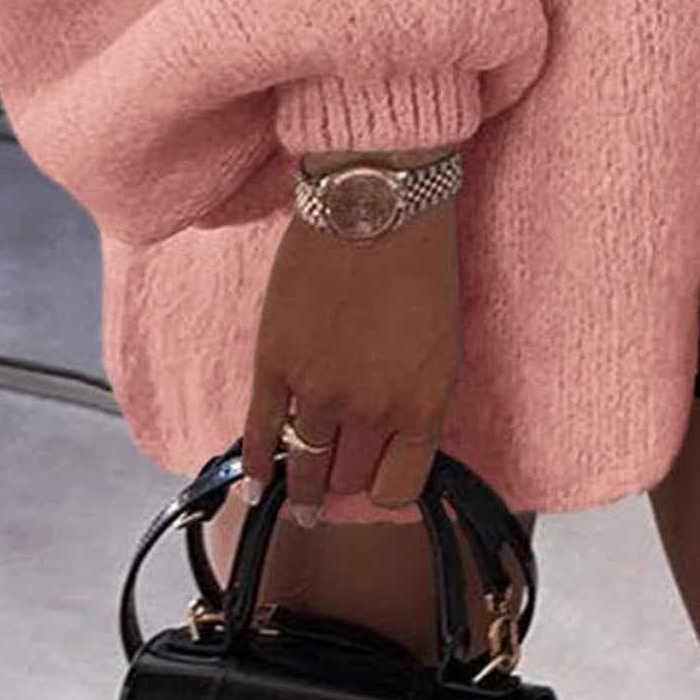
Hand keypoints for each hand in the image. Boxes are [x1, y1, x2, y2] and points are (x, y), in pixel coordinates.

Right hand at [240, 170, 462, 524]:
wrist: (377, 202)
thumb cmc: (421, 261)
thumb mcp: (443, 340)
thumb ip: (419, 397)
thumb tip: (395, 441)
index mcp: (423, 401)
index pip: (400, 486)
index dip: (386, 490)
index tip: (375, 485)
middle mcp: (373, 407)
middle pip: (349, 478)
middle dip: (345, 479)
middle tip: (334, 478)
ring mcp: (319, 390)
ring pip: (305, 465)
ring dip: (302, 483)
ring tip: (299, 497)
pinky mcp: (274, 364)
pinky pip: (260, 433)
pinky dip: (256, 465)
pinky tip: (256, 483)